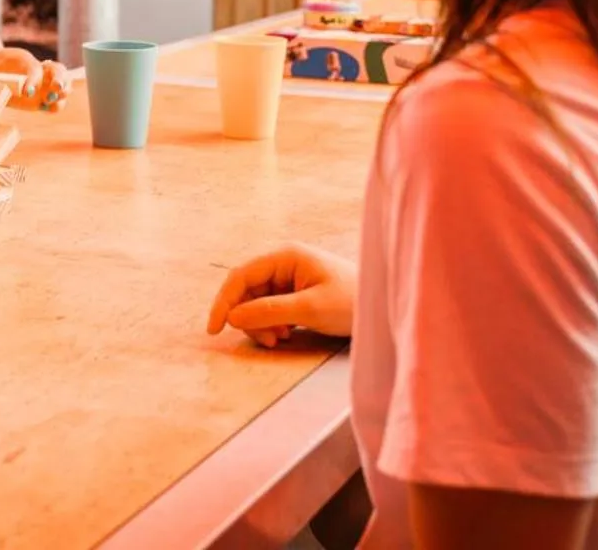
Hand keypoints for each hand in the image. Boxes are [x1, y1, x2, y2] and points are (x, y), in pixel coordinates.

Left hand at [0, 46, 68, 111]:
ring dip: (64, 91)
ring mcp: (41, 83)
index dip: (33, 78)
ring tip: (54, 101)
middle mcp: (35, 68)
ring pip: (62, 83)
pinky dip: (56, 105)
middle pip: (57, 69)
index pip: (33, 67)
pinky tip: (49, 108)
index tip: (26, 92)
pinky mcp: (40, 97)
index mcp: (21, 58)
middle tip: (55, 90)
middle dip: (59, 79)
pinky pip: (55, 100)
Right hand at [206, 243, 356, 347]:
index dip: (223, 302)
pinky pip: (269, 308)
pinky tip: (285, 335)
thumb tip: (232, 317)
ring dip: (261, 324)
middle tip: (266, 340)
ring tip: (280, 339)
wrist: (383, 307)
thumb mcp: (310, 308)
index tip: (215, 329)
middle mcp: (282, 263)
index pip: (240, 276)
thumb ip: (269, 311)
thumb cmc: (351, 302)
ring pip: (255, 303)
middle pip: (246, 291)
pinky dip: (271, 324)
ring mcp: (288, 278)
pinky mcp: (294, 293)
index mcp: (284, 256)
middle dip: (248, 318)